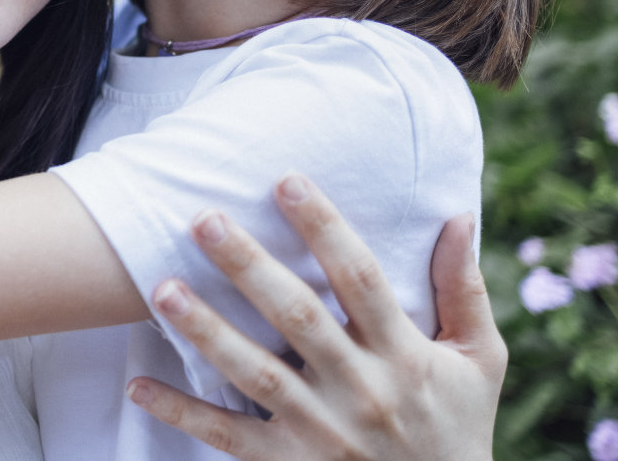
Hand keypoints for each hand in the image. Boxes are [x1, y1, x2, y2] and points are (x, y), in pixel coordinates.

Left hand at [127, 173, 504, 460]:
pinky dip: (182, 412)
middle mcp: (360, 388)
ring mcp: (321, 429)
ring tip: (161, 288)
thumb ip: (462, 289)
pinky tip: (138, 385)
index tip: (285, 181)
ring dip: (206, 330)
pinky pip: (228, 437)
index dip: (324, 228)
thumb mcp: (478, 361)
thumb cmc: (457, 424)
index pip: (361, 278)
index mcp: (404, 354)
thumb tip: (457, 216)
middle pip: (297, 317)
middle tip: (204, 219)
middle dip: (249, 267)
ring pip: (255, 374)